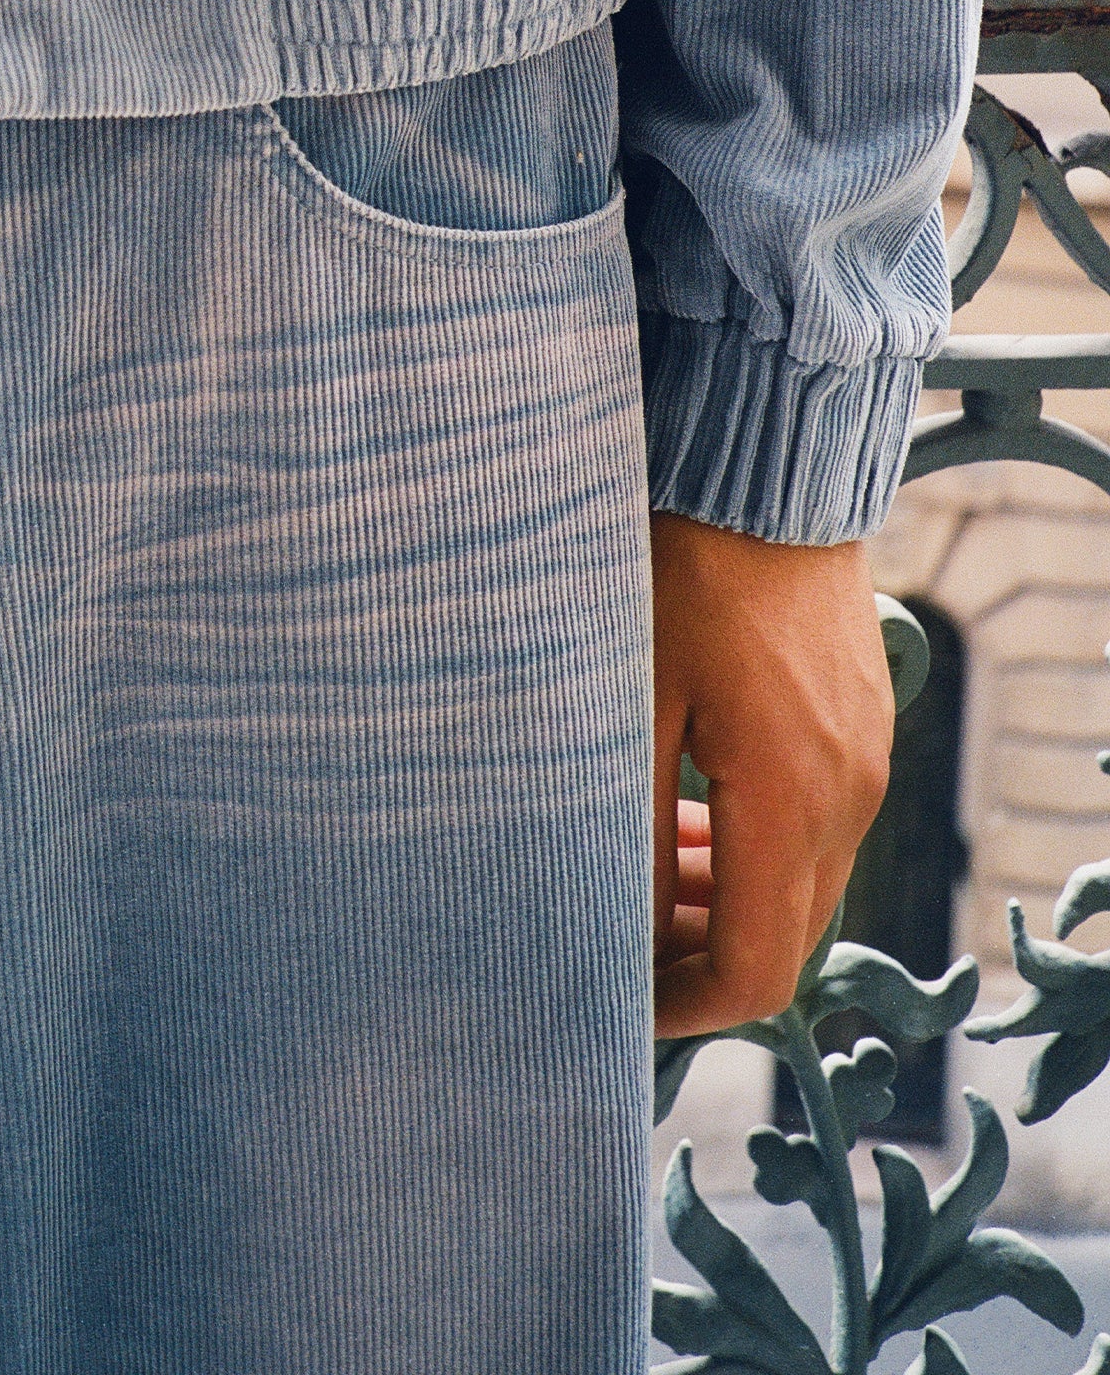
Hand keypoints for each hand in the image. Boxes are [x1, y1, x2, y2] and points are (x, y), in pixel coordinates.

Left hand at [651, 510, 894, 1036]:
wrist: (764, 472)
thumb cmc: (681, 575)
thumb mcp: (634, 706)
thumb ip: (635, 832)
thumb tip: (620, 935)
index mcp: (791, 804)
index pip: (758, 972)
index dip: (686, 1010)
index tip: (619, 1005)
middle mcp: (846, 798)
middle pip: (786, 939)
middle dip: (704, 961)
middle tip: (620, 947)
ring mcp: (863, 761)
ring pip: (804, 884)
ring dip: (730, 904)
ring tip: (647, 884)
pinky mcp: (860, 726)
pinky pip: (818, 826)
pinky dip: (758, 848)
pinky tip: (693, 819)